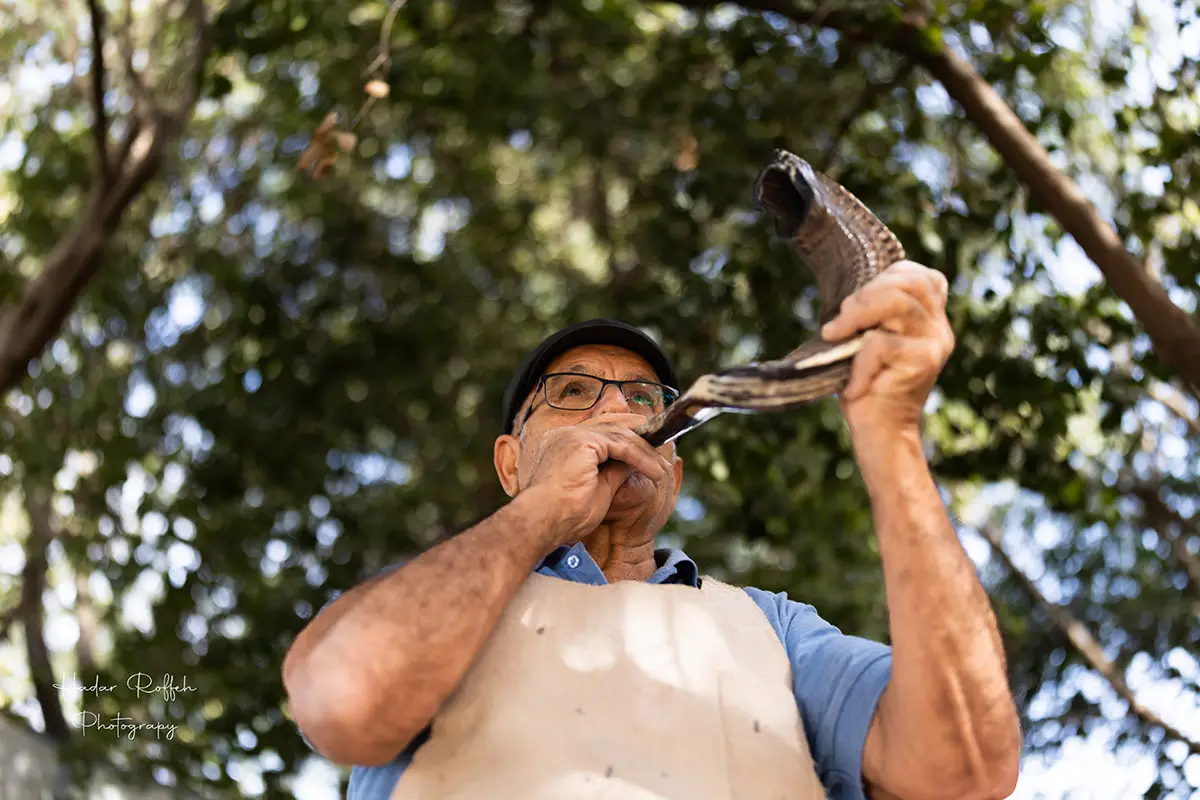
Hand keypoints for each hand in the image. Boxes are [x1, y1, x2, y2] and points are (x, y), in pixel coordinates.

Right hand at [520, 414, 672, 546]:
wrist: (544, 521)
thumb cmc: (565, 515)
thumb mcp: (598, 488)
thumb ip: (614, 470)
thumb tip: (633, 462)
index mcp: (563, 443)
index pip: (601, 430)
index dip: (627, 436)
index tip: (648, 450)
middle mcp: (566, 433)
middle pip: (613, 427)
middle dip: (641, 438)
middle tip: (661, 452)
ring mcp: (573, 434)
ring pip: (621, 436)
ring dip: (646, 453)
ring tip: (662, 469)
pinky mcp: (584, 441)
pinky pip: (622, 446)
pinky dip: (642, 459)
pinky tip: (656, 472)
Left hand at [820, 260, 953, 432]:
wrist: (882, 432)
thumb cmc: (868, 384)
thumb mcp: (867, 341)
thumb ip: (870, 314)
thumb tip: (847, 292)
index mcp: (931, 319)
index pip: (923, 278)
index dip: (889, 276)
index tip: (854, 301)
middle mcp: (939, 327)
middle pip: (910, 283)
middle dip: (866, 293)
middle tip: (839, 322)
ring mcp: (935, 343)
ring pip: (897, 303)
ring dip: (857, 315)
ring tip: (834, 334)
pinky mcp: (924, 360)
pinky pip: (882, 343)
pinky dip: (858, 360)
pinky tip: (851, 383)